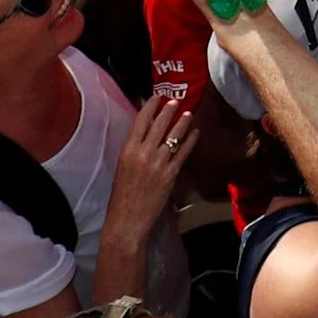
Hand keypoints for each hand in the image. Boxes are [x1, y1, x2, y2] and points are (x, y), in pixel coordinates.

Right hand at [103, 94, 196, 245]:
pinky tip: (195, 133)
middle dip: (168, 111)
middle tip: (175, 100)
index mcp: (127, 151)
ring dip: (182, 123)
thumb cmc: (122, 196)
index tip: (156, 97)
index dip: (150, 107)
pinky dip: (190, 141)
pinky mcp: (170, 174)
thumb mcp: (123, 167)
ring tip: (188, 113)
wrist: (127, 220)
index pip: (140, 121)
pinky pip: (183, 153)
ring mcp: (158, 163)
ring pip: (173, 136)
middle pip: (158, 125)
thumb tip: (144, 135)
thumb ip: (133, 150)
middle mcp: (143, 153)